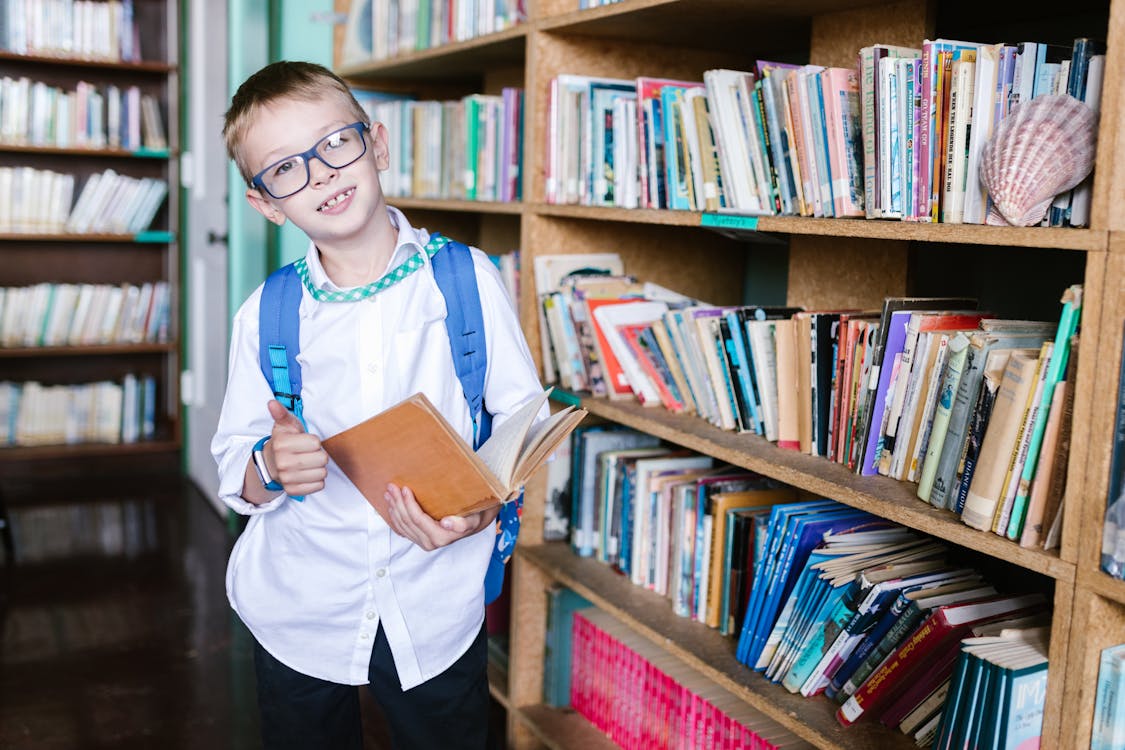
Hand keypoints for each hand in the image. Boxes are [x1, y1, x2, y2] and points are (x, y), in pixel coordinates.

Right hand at [265, 399, 327, 495]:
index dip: (314, 441)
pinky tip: (307, 474)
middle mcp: (283, 463)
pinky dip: (317, 480)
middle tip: (308, 453)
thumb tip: (272, 403)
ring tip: (308, 463)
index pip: (316, 443)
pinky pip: (319, 486)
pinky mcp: (293, 491)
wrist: (271, 464)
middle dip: (319, 454)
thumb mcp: (284, 426)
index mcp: (282, 444)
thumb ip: (281, 413)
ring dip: (319, 468)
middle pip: (322, 459)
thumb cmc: (283, 442)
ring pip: (322, 473)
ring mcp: (287, 479)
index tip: (305, 442)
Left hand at [383, 483, 499, 550]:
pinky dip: (395, 516)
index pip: (418, 519)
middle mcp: (430, 543)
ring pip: (402, 525)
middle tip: (391, 486)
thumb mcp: (473, 519)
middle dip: (398, 503)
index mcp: (440, 538)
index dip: (409, 504)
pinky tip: (391, 505)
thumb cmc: (473, 517)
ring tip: (389, 493)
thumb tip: (447, 523)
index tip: (404, 488)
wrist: (474, 523)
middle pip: (407, 521)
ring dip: (394, 508)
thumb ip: (462, 523)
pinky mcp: (419, 540)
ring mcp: (423, 543)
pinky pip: (402, 529)